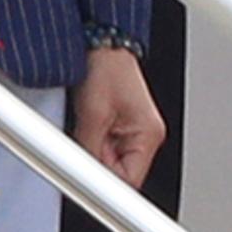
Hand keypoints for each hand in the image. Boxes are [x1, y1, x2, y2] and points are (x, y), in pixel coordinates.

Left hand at [71, 47, 165, 188]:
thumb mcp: (92, 113)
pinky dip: (94, 141)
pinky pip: (106, 147)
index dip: (107, 187)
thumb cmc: (106, 68)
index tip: (90, 187)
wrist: (102, 44)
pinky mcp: (121, 126)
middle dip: (96, 165)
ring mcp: (134, 132)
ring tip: (86, 124)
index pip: (130, 181)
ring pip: (110, 161)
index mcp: (148, 135)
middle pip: (120, 173)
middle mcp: (146, 136)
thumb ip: (88, 149)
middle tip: (83, 144)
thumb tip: (82, 175)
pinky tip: (88, 124)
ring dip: (93, 151)